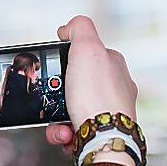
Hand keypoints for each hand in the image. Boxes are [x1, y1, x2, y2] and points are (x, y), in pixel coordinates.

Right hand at [45, 16, 137, 150]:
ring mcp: (107, 112)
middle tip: (51, 97)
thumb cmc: (98, 95)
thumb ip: (78, 28)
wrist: (104, 138)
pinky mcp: (99, 133)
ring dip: (57, 117)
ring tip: (58, 122)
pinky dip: (64, 133)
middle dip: (58, 92)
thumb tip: (67, 28)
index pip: (89, 54)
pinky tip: (66, 133)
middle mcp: (115, 88)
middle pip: (76, 84)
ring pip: (71, 109)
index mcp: (114, 65)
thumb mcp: (87, 47)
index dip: (68, 58)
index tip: (56, 66)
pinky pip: (73, 130)